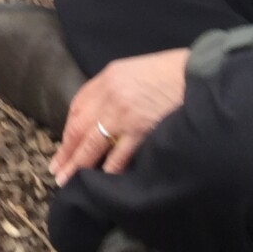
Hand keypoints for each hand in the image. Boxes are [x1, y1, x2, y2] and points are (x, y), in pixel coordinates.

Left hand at [52, 49, 188, 182]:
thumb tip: (100, 115)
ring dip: (79, 164)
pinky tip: (101, 179)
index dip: (68, 130)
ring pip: (92, 144)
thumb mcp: (132, 71)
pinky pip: (118, 154)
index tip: (62, 147)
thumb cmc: (168, 73)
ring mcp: (123, 114)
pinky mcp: (140, 129)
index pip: (77, 107)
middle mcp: (109, 95)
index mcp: (106, 78)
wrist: (196, 74)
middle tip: (56, 171)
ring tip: (69, 180)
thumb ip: (114, 89)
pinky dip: (109, 168)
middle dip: (66, 152)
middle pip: (79, 128)